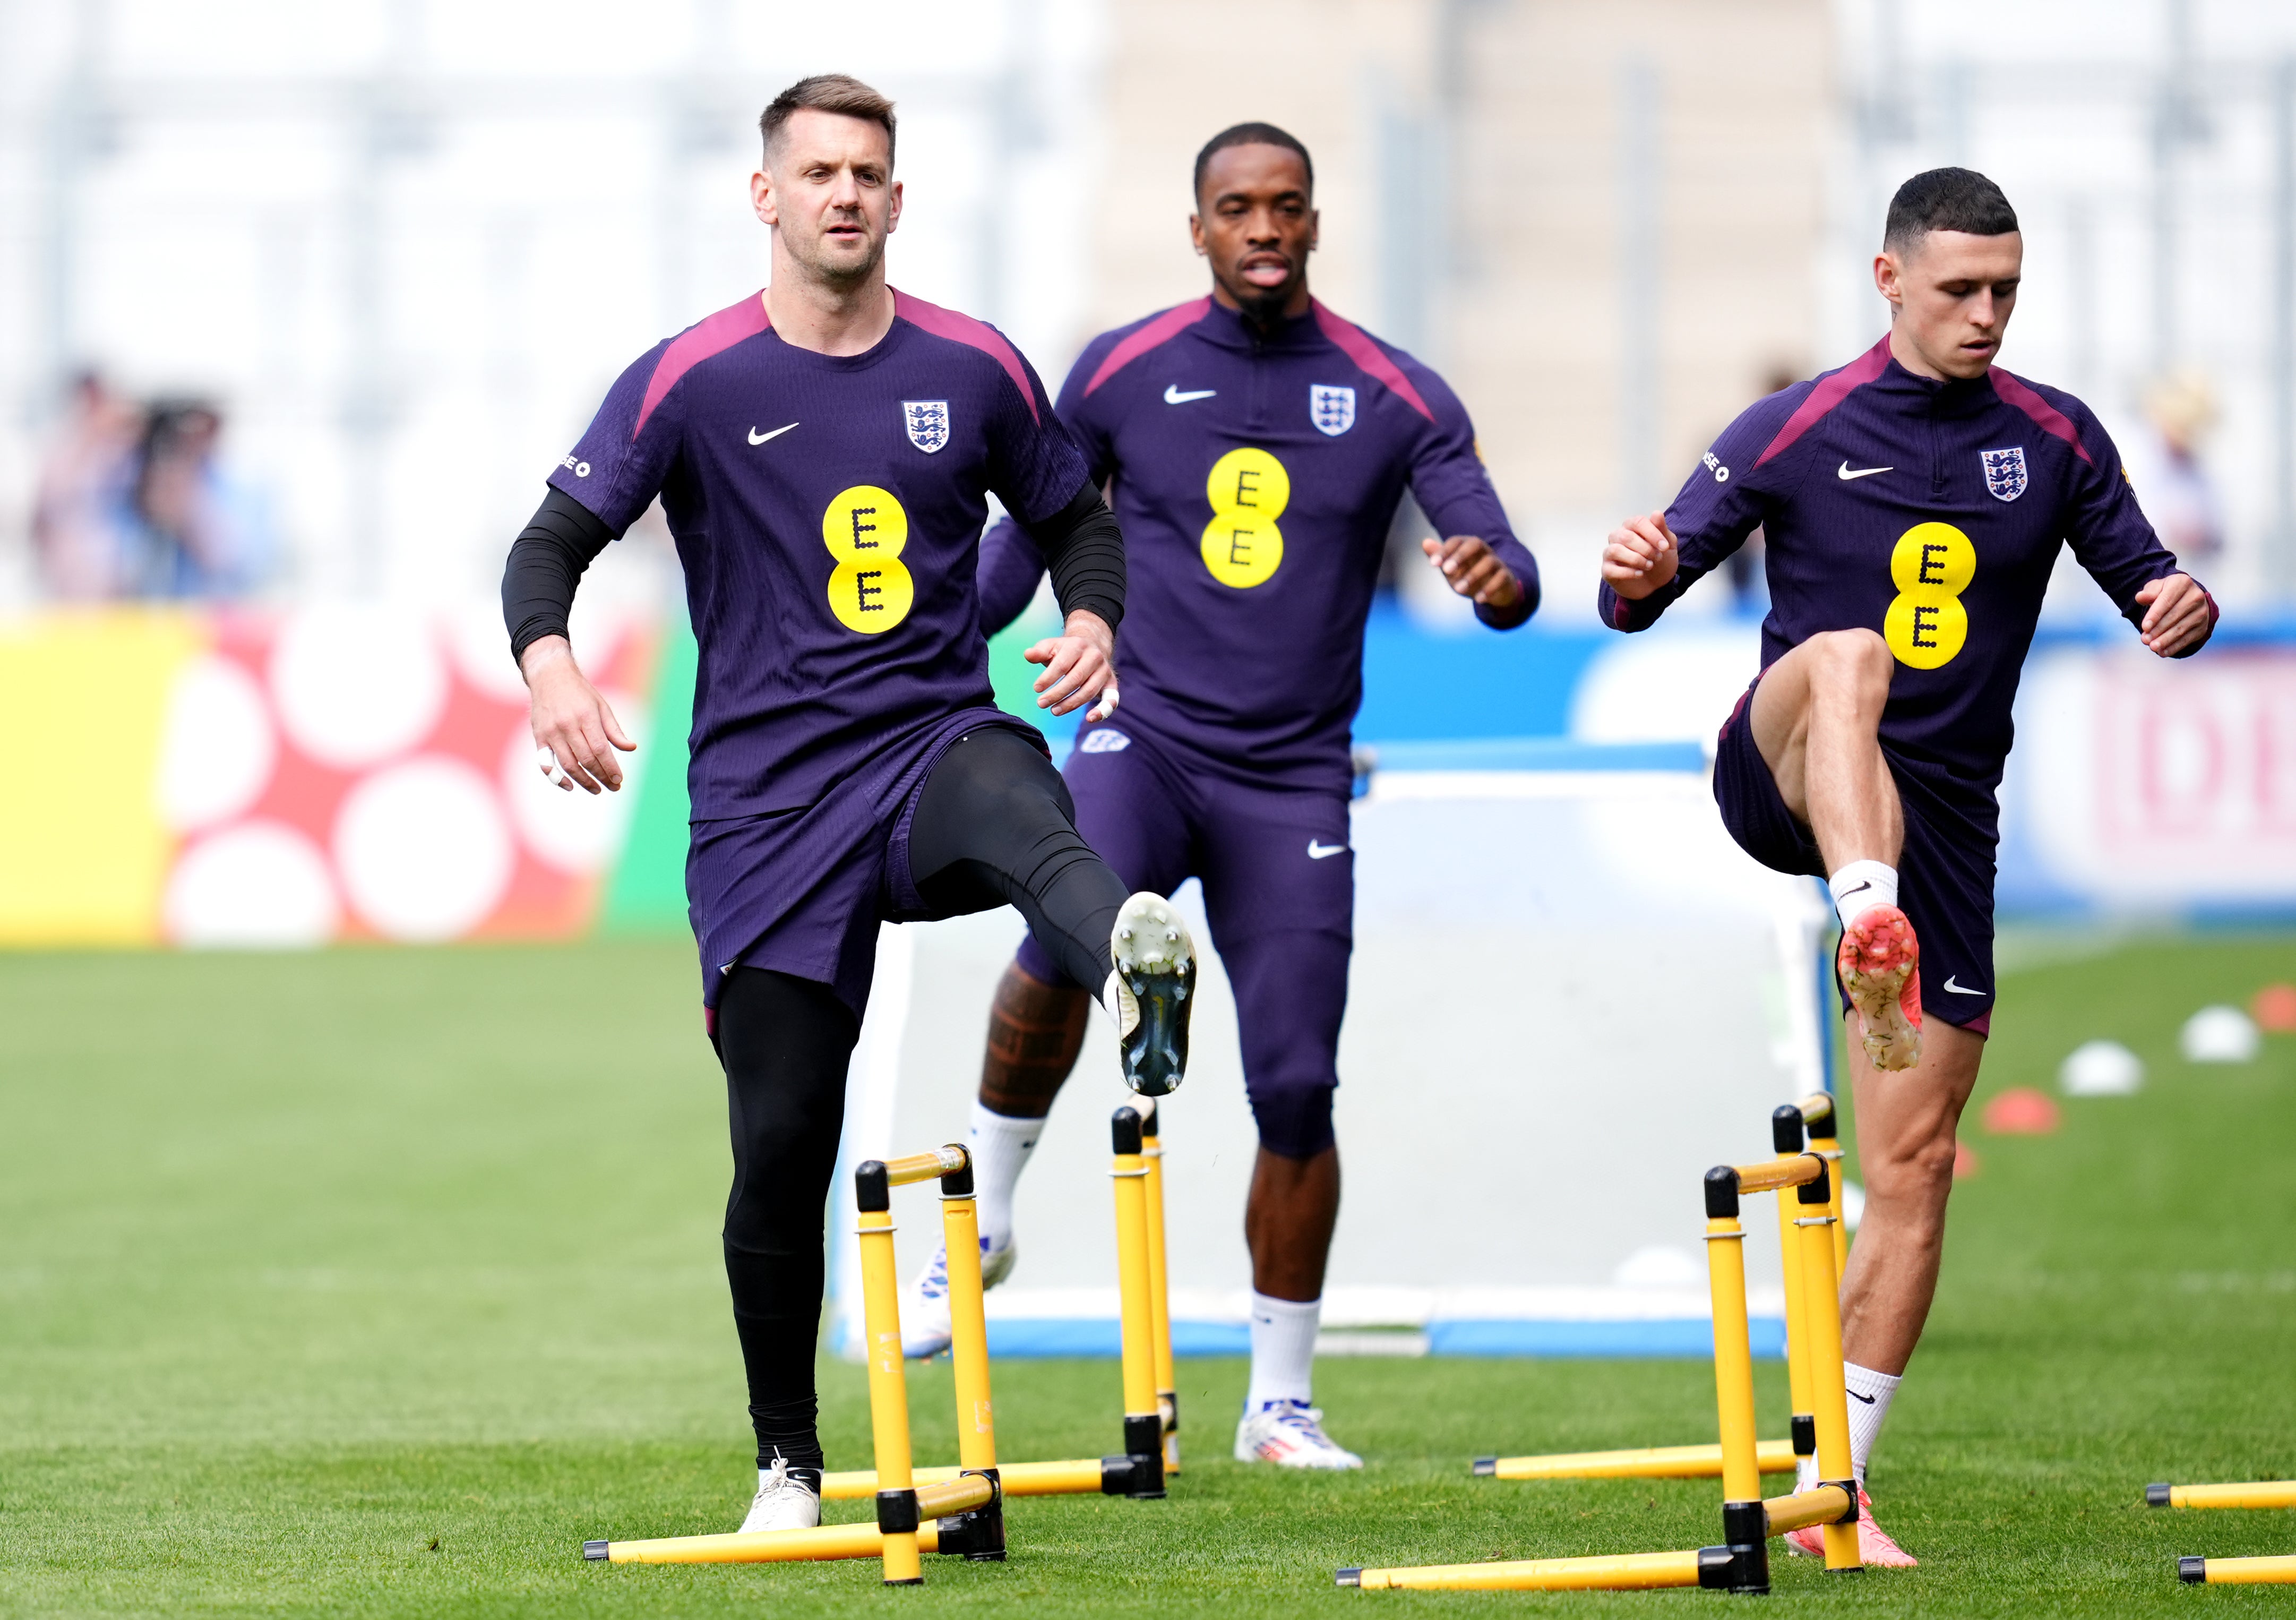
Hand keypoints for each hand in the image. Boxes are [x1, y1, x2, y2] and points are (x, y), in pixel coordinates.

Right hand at [521, 635, 636, 792]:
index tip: (619, 780)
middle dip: (601, 777)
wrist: (550, 676)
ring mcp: (551, 733)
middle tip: (613, 787)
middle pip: (586, 759)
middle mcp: (567, 725)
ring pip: (568, 765)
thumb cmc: (580, 692)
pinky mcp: (539, 738)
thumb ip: (614, 730)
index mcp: (586, 716)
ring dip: (584, 781)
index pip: (600, 749)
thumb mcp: (601, 706)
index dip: (610, 767)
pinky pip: (546, 764)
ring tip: (597, 789)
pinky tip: (570, 786)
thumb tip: (631, 748)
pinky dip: (557, 778)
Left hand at [1024, 609, 1118, 719]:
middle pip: (1076, 679)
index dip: (1049, 678)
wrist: (1091, 645)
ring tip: (1054, 711)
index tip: (1036, 689)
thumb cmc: (1066, 650)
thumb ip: (1039, 651)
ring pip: (1089, 691)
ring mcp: (1104, 671)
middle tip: (1041, 703)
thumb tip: (1028, 654)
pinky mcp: (1111, 683)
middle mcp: (1094, 657)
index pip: (1062, 664)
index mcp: (1077, 646)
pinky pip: (1111, 699)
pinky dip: (1103, 711)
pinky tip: (1090, 719)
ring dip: (1071, 704)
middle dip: (1057, 694)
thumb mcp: (1051, 646)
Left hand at [1421, 535, 1520, 607]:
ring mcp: (1496, 562)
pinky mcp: (1505, 576)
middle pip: (1476, 543)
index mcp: (1468, 546)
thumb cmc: (1467, 576)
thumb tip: (1425, 542)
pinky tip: (1478, 599)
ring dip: (1472, 576)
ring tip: (1458, 590)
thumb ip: (1439, 557)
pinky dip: (1489, 588)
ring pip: (1489, 562)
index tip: (1433, 564)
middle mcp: (1483, 551)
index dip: (1444, 550)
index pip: (1456, 541)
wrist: (1491, 592)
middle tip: (1446, 570)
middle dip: (1460, 555)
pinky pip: (1501, 578)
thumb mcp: (1451, 570)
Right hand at [1602, 511, 1679, 600]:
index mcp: (1631, 526)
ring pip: (1616, 550)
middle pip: (1626, 536)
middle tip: (1657, 558)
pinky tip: (1640, 574)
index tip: (1665, 547)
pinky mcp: (1607, 570)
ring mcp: (1610, 553)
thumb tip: (1656, 513)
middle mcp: (1618, 537)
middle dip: (1646, 549)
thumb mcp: (1668, 544)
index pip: (1637, 522)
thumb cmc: (1660, 560)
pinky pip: (1611, 569)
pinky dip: (1628, 572)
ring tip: (1649, 566)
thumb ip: (1662, 529)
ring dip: (1636, 559)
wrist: (1657, 584)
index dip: (1652, 533)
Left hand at [2135, 572, 2212, 656]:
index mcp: (2183, 583)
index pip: (2166, 601)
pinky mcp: (2203, 626)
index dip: (2155, 615)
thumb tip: (2140, 597)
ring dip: (2166, 640)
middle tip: (2145, 639)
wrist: (2186, 598)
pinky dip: (2174, 647)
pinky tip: (2162, 652)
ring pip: (2181, 629)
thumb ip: (2149, 593)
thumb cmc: (2166, 593)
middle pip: (2174, 616)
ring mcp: (2202, 612)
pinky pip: (2188, 639)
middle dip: (2158, 629)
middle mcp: (2196, 596)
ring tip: (2152, 647)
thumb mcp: (2157, 588)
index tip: (2144, 627)